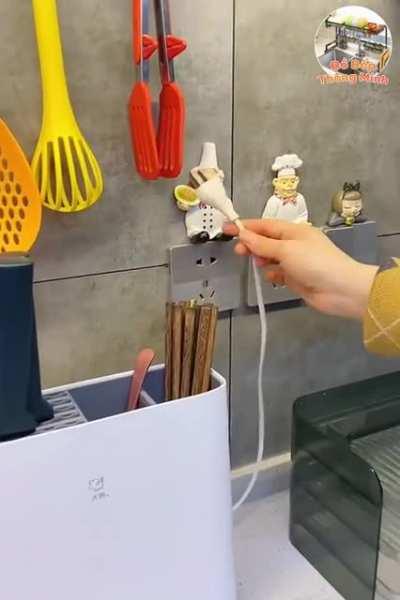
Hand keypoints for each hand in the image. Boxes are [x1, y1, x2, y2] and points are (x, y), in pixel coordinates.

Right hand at [224, 220, 377, 319]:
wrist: (341, 290)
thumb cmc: (315, 263)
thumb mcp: (286, 250)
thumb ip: (262, 244)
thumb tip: (243, 234)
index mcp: (294, 231)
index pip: (264, 225)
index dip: (245, 226)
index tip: (226, 228)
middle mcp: (294, 244)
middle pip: (266, 241)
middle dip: (252, 245)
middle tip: (238, 252)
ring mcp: (295, 262)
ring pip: (270, 258)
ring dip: (262, 260)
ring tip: (258, 265)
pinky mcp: (296, 278)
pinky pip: (278, 273)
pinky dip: (272, 275)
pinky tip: (272, 278)